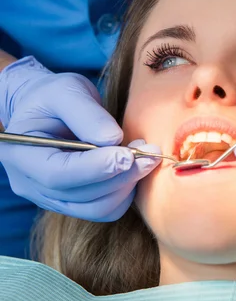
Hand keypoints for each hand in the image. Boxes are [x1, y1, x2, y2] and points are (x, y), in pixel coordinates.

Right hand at [0, 56, 160, 220]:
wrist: (46, 108)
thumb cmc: (52, 96)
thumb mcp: (66, 91)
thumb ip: (86, 113)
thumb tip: (113, 140)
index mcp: (21, 154)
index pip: (57, 174)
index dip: (95, 168)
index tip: (127, 154)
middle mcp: (31, 184)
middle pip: (80, 194)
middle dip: (120, 175)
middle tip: (150, 152)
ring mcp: (51, 198)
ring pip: (96, 207)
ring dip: (127, 184)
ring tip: (146, 156)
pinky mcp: (73, 202)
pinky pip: (104, 209)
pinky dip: (125, 192)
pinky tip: (134, 168)